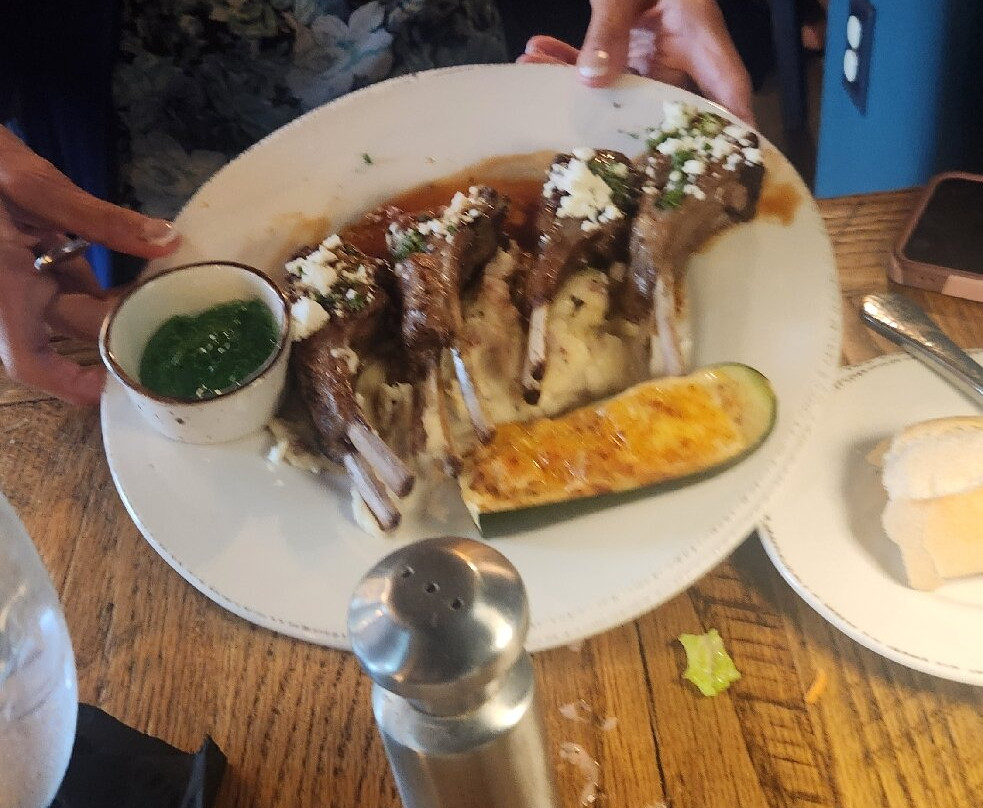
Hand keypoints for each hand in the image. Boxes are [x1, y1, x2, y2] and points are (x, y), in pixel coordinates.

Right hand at [0, 127, 179, 404]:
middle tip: (172, 315)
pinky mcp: (21, 258)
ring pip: (69, 304)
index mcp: (0, 289)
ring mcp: (13, 276)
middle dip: (118, 325)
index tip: (119, 386)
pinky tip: (138, 268)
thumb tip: (166, 241)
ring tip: (165, 291)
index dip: (72, 384)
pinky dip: (94, 279)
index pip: (29, 361)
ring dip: (112, 301)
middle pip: (67, 327)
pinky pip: (62, 280)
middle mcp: (6, 292)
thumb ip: (100, 218)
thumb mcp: (32, 185)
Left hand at [519, 0, 755, 125]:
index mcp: (700, 34)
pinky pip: (599, 58)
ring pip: (621, 84)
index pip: (727, 93)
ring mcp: (652, 43)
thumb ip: (609, 31)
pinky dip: (566, 58)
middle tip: (586, 147)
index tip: (718, 172)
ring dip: (577, 87)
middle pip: (663, 103)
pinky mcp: (626, 35)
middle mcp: (680, 48)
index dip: (729, 134)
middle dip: (621, 124)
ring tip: (538, 86)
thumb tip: (593, 80)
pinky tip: (534, 53)